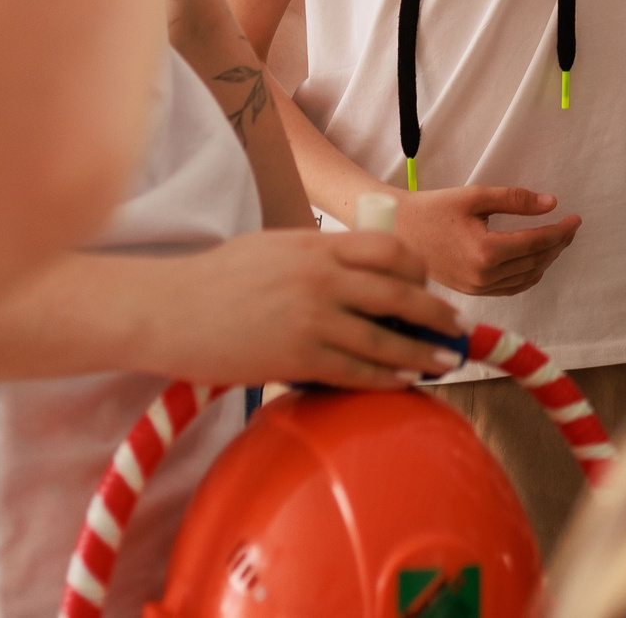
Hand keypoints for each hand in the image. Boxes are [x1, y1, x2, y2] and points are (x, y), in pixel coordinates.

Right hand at [159, 227, 462, 388]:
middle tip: (457, 328)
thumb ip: (315, 254)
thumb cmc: (215, 279)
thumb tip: (352, 266)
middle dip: (436, 314)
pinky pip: (356, 371)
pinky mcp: (297, 357)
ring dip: (422, 353)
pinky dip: (387, 378)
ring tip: (445, 362)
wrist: (168, 309)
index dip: (419, 270)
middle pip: (401, 294)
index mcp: (316, 244)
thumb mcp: (272, 247)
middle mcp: (322, 277)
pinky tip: (404, 382)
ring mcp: (312, 318)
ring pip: (386, 338)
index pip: (389, 250)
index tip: (429, 286)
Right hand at [396, 184, 582, 296]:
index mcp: (486, 251)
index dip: (560, 231)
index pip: (537, 242)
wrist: (399, 231)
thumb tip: (551, 204)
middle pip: (536, 261)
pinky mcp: (472, 291)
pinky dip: (530, 275)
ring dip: (546, 258)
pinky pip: (512, 287)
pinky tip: (536, 261)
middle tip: (570, 227)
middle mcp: (484, 275)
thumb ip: (515, 200)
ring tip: (557, 240)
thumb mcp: (475, 196)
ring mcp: (478, 287)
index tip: (576, 219)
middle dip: (558, 243)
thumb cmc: (433, 209)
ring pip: (527, 276)